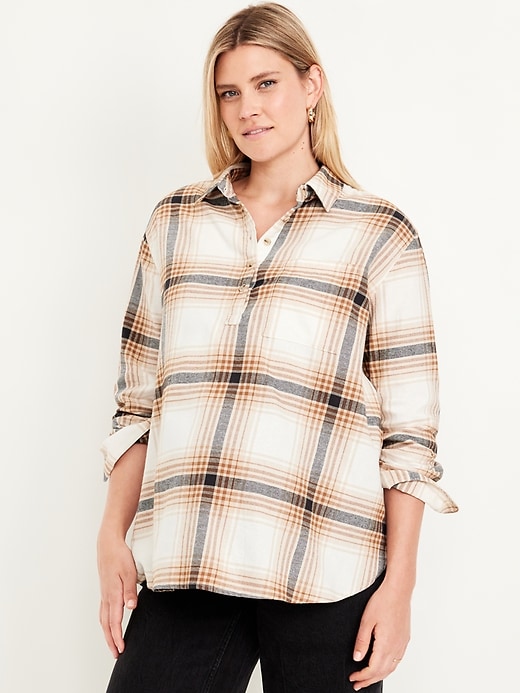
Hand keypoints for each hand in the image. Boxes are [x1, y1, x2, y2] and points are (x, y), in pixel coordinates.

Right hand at [97, 530, 137, 657]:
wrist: (108, 544)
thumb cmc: (119, 556)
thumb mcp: (129, 572)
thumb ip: (130, 591)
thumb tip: (131, 608)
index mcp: (113, 594)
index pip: (114, 621)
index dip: (117, 637)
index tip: (121, 649)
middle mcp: (106, 596)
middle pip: (106, 624)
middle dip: (110, 640)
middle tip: (116, 655)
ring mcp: (104, 593)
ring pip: (103, 618)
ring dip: (107, 633)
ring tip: (113, 643)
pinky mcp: (105, 589)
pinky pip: (103, 610)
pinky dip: (105, 622)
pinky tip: (109, 623)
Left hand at [349, 580, 410, 690]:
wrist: (399, 590)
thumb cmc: (383, 601)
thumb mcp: (366, 620)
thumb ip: (361, 641)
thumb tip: (356, 658)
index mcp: (386, 645)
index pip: (373, 669)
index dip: (362, 676)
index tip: (353, 678)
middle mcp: (396, 647)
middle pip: (382, 672)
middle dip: (369, 680)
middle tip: (358, 684)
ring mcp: (402, 644)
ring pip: (391, 668)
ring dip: (379, 675)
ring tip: (368, 678)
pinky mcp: (405, 639)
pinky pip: (397, 660)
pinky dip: (388, 667)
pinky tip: (383, 666)